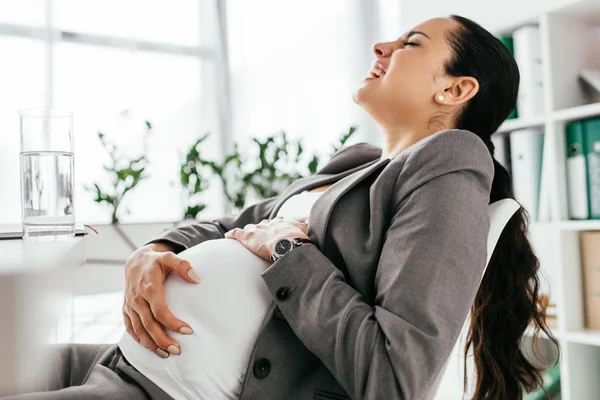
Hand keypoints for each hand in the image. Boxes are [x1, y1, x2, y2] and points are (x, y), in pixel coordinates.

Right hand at [122, 242, 199, 357]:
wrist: (135, 261)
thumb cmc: (156, 261)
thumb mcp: (169, 257)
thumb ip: (183, 265)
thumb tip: (196, 278)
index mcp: (149, 288)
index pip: (160, 311)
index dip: (173, 323)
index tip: (188, 330)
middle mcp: (137, 299)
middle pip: (149, 325)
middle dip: (163, 340)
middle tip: (177, 350)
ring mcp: (130, 305)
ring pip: (138, 330)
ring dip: (152, 344)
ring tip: (167, 354)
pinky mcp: (126, 309)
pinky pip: (130, 328)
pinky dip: (139, 340)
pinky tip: (151, 347)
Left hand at [224, 216, 309, 261]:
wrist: (288, 245)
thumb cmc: (298, 240)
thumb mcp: (304, 231)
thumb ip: (306, 226)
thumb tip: (311, 221)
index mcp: (281, 222)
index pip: (276, 222)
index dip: (275, 227)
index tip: (276, 230)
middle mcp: (268, 223)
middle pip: (262, 225)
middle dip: (262, 230)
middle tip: (262, 237)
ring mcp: (257, 229)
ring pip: (250, 229)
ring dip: (248, 232)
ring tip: (246, 237)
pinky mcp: (247, 237)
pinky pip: (236, 234)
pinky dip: (232, 234)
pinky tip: (227, 236)